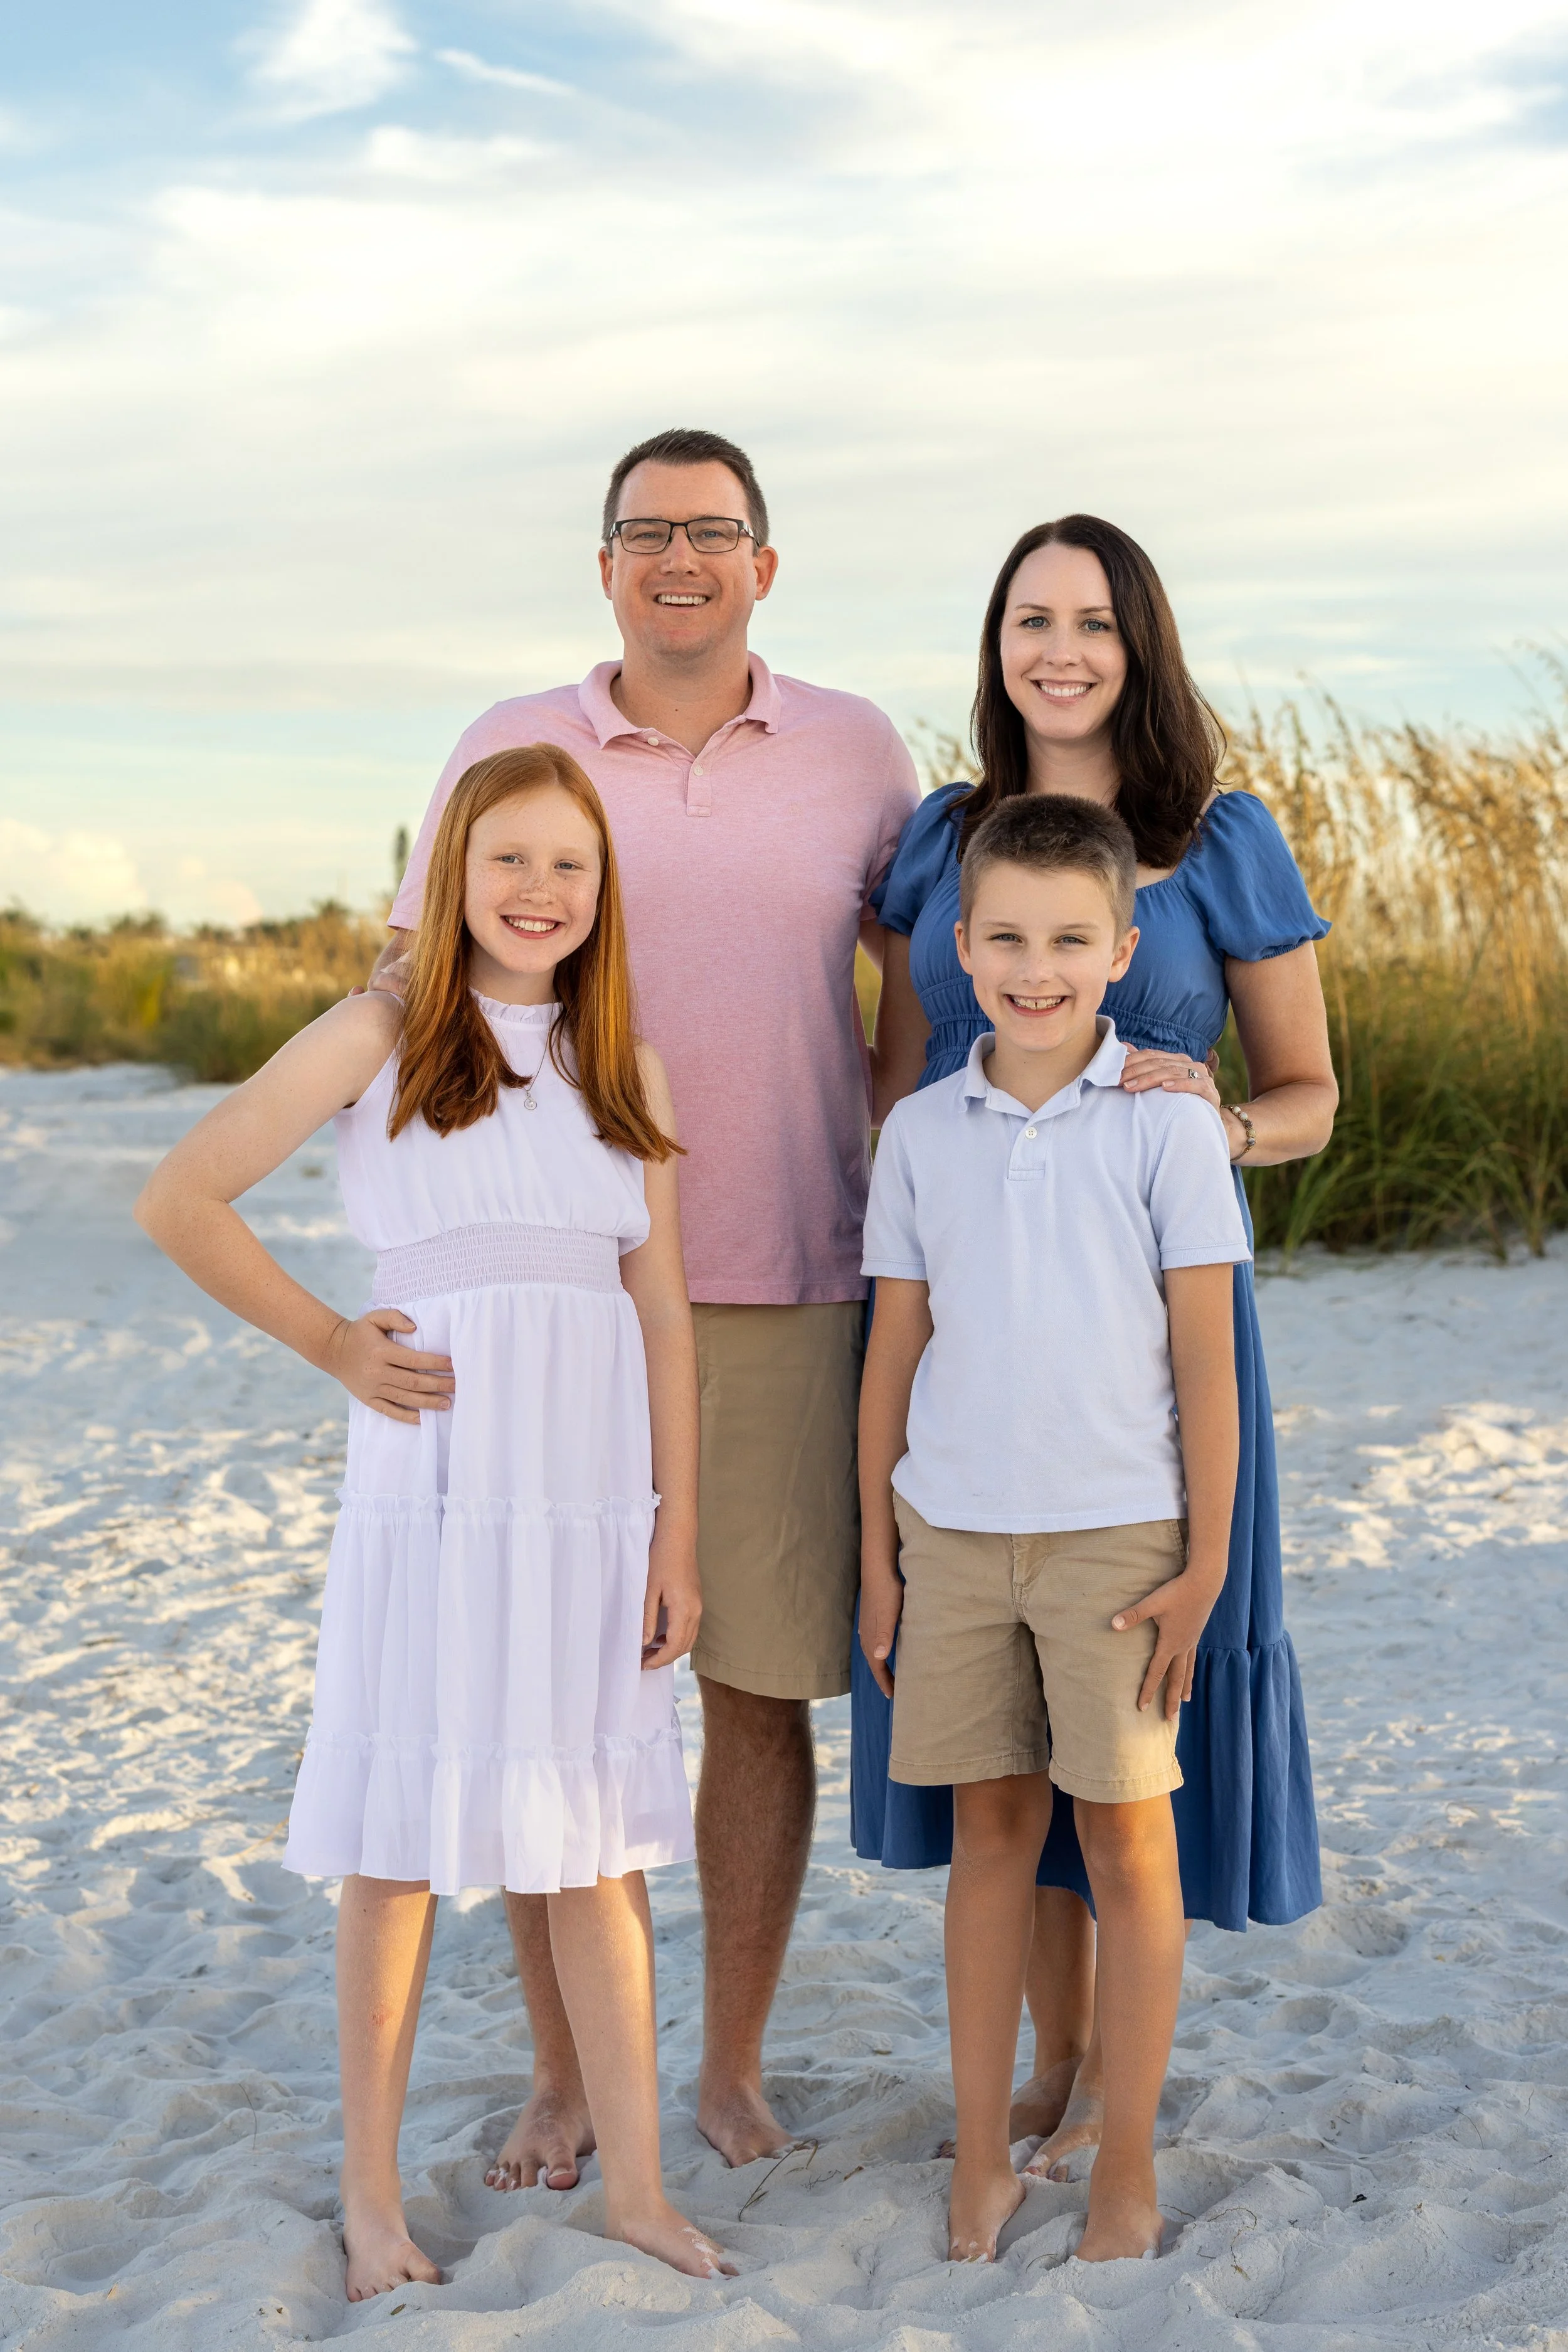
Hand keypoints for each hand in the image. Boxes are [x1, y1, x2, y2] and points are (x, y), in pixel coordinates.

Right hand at [317, 1308, 453, 1423]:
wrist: (333, 1350)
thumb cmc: (360, 1332)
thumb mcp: (374, 1317)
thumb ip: (395, 1317)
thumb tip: (415, 1328)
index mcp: (382, 1352)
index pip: (414, 1360)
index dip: (436, 1364)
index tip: (453, 1365)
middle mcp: (377, 1372)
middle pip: (413, 1382)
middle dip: (438, 1385)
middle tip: (458, 1386)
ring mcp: (372, 1388)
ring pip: (405, 1399)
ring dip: (428, 1403)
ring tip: (447, 1403)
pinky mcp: (368, 1399)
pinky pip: (389, 1411)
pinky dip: (406, 1417)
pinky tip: (422, 1418)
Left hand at [641, 1530, 700, 1667]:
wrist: (678, 1538)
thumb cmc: (661, 1560)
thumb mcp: (649, 1590)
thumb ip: (648, 1618)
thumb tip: (644, 1642)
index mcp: (684, 1609)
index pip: (674, 1646)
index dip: (659, 1660)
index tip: (643, 1665)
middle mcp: (696, 1611)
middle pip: (684, 1647)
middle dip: (665, 1658)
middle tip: (643, 1662)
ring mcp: (698, 1606)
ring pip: (689, 1639)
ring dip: (671, 1649)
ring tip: (650, 1651)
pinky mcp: (696, 1601)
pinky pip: (690, 1628)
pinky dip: (677, 1638)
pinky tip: (661, 1636)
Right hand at [859, 1560, 903, 1700]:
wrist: (878, 1570)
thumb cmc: (887, 1593)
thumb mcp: (889, 1615)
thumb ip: (884, 1636)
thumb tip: (879, 1657)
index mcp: (872, 1638)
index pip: (877, 1667)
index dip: (884, 1682)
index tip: (893, 1696)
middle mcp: (867, 1635)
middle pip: (874, 1663)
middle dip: (882, 1677)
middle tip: (892, 1690)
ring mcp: (867, 1626)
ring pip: (872, 1652)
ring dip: (880, 1665)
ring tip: (889, 1673)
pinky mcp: (871, 1618)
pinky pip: (873, 1641)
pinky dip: (879, 1651)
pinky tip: (882, 1648)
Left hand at [1111, 1564, 1223, 1718]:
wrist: (1205, 1583)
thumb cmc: (1177, 1592)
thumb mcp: (1152, 1603)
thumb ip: (1133, 1615)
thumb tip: (1113, 1625)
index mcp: (1170, 1644)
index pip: (1156, 1673)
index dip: (1147, 1691)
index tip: (1142, 1708)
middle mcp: (1182, 1647)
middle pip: (1175, 1679)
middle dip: (1170, 1700)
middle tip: (1169, 1718)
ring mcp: (1192, 1641)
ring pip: (1187, 1670)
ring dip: (1184, 1686)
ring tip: (1185, 1700)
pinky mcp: (1197, 1633)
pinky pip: (1193, 1658)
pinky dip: (1191, 1669)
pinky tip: (1190, 1669)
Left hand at [1119, 1045, 1221, 1111]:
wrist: (1204, 1125)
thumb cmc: (1178, 1104)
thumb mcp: (1159, 1085)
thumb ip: (1144, 1066)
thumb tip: (1124, 1048)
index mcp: (1178, 1060)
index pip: (1151, 1055)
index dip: (1131, 1062)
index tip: (1113, 1073)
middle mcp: (1191, 1064)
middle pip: (1160, 1063)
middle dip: (1136, 1072)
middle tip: (1119, 1082)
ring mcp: (1202, 1077)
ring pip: (1173, 1071)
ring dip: (1151, 1079)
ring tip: (1132, 1086)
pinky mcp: (1210, 1092)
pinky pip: (1195, 1084)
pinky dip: (1180, 1085)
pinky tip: (1165, 1088)